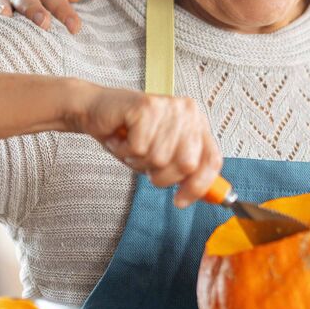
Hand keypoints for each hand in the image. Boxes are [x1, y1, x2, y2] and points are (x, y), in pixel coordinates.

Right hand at [71, 84, 221, 207]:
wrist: (97, 110)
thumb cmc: (131, 135)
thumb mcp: (162, 158)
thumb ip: (184, 172)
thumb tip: (203, 196)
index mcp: (198, 123)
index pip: (212, 160)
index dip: (198, 186)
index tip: (180, 202)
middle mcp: (188, 112)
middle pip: (187, 165)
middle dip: (161, 176)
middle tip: (145, 163)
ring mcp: (168, 107)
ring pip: (159, 158)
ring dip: (138, 162)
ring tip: (131, 147)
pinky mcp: (146, 106)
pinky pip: (138, 149)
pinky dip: (124, 151)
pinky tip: (121, 139)